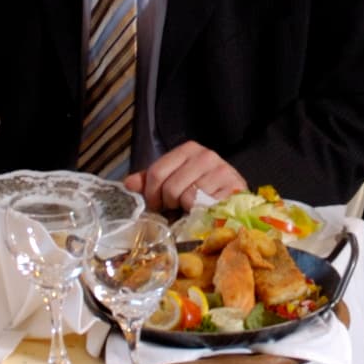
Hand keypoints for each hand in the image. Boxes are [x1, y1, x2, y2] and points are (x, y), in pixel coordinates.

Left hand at [126, 142, 245, 214]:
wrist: (235, 199)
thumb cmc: (201, 189)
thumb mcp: (174, 180)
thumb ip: (151, 181)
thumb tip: (128, 184)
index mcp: (189, 149)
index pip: (156, 172)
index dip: (151, 193)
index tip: (155, 204)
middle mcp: (206, 155)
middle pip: (170, 186)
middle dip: (168, 203)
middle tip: (174, 208)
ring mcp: (221, 171)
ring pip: (186, 197)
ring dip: (184, 209)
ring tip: (190, 208)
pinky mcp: (232, 188)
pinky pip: (203, 206)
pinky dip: (199, 213)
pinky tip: (203, 212)